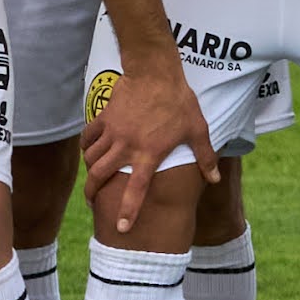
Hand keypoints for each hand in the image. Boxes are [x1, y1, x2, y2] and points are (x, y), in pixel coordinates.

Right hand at [79, 50, 215, 209]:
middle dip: (92, 193)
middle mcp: (127, 146)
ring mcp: (113, 132)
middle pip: (99, 176)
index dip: (128, 210)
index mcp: (149, 153)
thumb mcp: (197, 128)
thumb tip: (213, 179)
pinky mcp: (104, 118)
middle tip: (93, 203)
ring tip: (93, 179)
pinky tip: (89, 151)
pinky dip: (86, 147)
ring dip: (89, 171)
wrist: (155, 71)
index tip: (121, 228)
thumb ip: (205, 156)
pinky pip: (88, 138)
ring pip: (91, 158)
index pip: (136, 189)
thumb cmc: (179, 101)